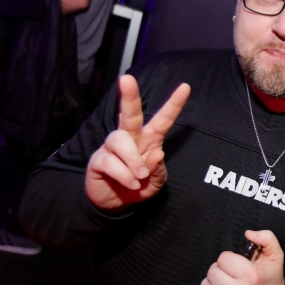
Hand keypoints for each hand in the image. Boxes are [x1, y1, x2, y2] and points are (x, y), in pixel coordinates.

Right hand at [86, 75, 190, 210]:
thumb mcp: (156, 182)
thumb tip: (158, 153)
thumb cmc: (139, 187)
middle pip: (129, 113)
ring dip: (133, 159)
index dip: (174, 104)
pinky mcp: (98, 160)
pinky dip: (124, 175)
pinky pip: (110, 162)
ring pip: (120, 139)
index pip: (163, 119)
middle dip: (129, 96)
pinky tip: (131, 183)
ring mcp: (111, 148)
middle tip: (126, 79)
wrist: (116, 205)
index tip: (186, 87)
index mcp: (149, 140)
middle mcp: (130, 138)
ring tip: (140, 177)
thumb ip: (159, 170)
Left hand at [193, 230, 284, 284]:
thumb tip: (248, 233)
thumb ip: (266, 238)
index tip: (234, 264)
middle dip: (218, 270)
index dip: (228, 259)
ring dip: (210, 284)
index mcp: (252, 276)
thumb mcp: (275, 256)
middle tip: (227, 274)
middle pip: (212, 273)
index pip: (223, 259)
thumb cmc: (271, 281)